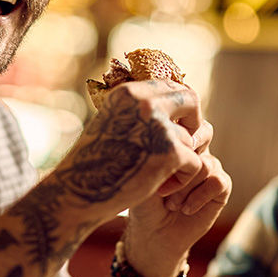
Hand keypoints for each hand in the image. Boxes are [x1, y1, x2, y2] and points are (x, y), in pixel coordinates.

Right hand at [49, 79, 205, 226]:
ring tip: (162, 177)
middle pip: (191, 100)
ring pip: (192, 138)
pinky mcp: (170, 153)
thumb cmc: (96, 162)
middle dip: (194, 123)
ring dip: (183, 160)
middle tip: (188, 144)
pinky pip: (196, 162)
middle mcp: (145, 102)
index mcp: (129, 92)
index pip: (171, 85)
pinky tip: (165, 189)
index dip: (182, 105)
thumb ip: (139, 110)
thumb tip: (171, 101)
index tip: (182, 123)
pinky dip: (184, 179)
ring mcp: (158, 126)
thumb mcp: (113, 122)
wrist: (82, 191)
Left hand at [124, 117, 231, 276]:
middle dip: (186, 152)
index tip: (159, 149)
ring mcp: (210, 166)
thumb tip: (168, 134)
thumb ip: (159, 150)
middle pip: (204, 132)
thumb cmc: (143, 199)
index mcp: (177, 138)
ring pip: (205, 163)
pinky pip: (217, 181)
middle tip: (169, 172)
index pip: (186, 116)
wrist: (153, 233)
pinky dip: (198, 196)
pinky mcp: (220, 186)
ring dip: (184, 185)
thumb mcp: (145, 172)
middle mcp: (196, 149)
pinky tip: (184, 208)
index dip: (177, 129)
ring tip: (169, 201)